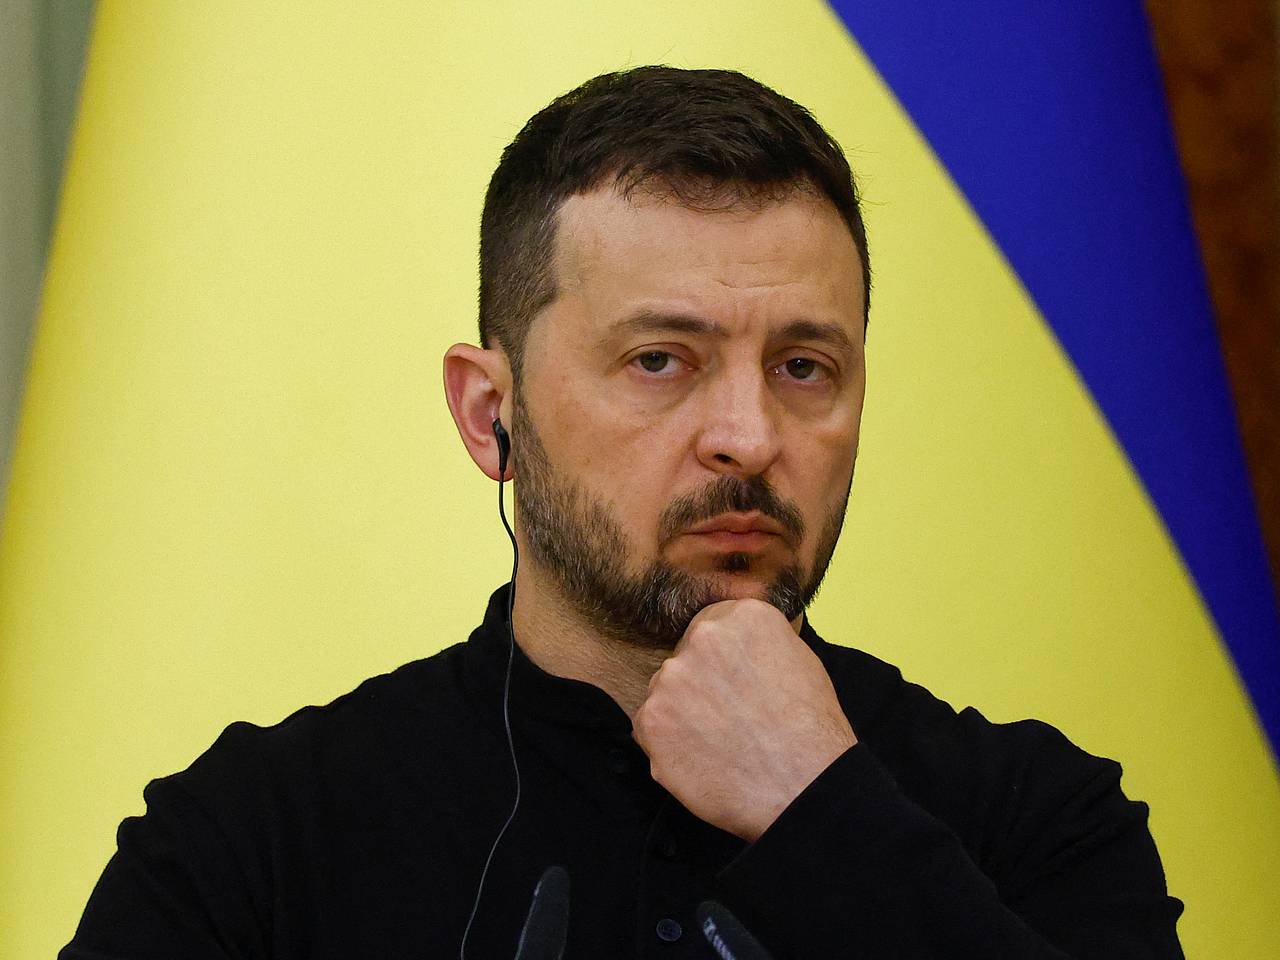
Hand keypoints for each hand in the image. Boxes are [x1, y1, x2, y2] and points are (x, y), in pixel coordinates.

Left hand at [631, 598, 856, 841]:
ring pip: (666, 691)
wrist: (806, 788)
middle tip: (730, 718)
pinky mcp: (652, 720)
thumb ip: (757, 642)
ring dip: (683, 712)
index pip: (713, 626)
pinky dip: (669, 743)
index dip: (724, 662)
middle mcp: (703, 638)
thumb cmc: (812, 731)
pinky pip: (650, 726)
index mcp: (743, 616)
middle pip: (686, 656)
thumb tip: (735, 645)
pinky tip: (703, 758)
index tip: (737, 686)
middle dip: (701, 684)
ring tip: (721, 742)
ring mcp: (672, 679)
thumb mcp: (800, 660)